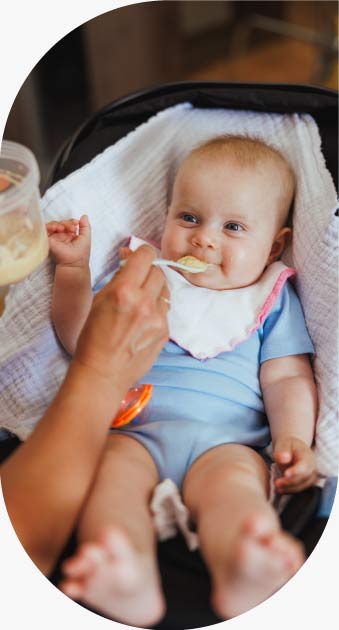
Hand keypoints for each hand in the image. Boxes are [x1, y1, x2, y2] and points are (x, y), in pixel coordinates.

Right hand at [46, 215, 90, 266]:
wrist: (75, 263)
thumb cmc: (81, 253)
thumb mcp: (86, 237)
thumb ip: (85, 226)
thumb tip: (84, 216)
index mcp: (69, 235)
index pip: (68, 223)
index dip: (71, 221)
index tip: (76, 224)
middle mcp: (61, 236)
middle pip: (60, 223)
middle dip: (66, 223)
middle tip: (71, 228)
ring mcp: (54, 238)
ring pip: (53, 225)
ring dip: (58, 224)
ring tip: (62, 228)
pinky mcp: (48, 241)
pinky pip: (45, 230)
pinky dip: (49, 227)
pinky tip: (56, 228)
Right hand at [74, 244, 169, 390]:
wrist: (102, 373)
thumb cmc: (94, 338)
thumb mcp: (99, 300)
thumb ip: (118, 277)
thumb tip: (129, 257)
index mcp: (124, 290)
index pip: (146, 256)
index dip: (143, 253)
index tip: (140, 256)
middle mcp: (144, 302)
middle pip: (158, 271)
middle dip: (148, 272)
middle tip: (137, 280)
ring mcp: (158, 318)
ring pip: (165, 290)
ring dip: (155, 290)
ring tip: (140, 303)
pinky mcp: (165, 332)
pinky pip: (165, 310)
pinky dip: (156, 310)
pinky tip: (142, 321)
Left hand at [273, 437, 316, 492]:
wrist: (292, 449)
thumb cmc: (287, 447)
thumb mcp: (283, 444)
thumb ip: (282, 451)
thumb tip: (283, 459)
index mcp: (307, 455)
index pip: (305, 466)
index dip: (296, 471)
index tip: (285, 474)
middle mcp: (312, 467)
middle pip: (304, 478)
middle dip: (290, 482)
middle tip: (276, 483)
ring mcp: (311, 476)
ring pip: (303, 486)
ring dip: (289, 488)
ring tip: (276, 487)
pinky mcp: (306, 483)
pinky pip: (300, 489)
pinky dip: (289, 490)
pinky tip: (280, 489)